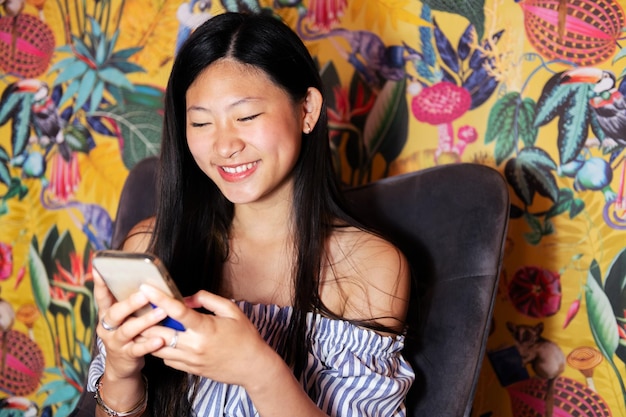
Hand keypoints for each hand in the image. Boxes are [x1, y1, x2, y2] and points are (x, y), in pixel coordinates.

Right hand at [93, 270, 168, 379]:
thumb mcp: (125, 317)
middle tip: (145, 294)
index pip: (102, 296)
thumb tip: (148, 281)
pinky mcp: (126, 355)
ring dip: (145, 320)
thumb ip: (131, 301)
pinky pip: (137, 349)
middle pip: (115, 312)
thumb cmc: (129, 333)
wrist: (122, 365)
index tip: (99, 269)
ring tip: (161, 312)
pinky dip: (149, 344)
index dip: (100, 283)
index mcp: (107, 313)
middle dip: (130, 303)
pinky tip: (159, 340)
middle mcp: (107, 326)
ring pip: (128, 329)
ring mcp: (115, 341)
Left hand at [139, 285, 279, 387]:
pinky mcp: (190, 370)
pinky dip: (160, 349)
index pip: (177, 311)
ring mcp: (190, 360)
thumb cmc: (245, 337)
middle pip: (158, 333)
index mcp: (206, 328)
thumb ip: (208, 299)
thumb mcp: (232, 311)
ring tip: (141, 323)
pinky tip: (161, 339)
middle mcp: (194, 346)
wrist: (253, 367)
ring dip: (147, 336)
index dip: (159, 298)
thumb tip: (187, 298)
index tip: (146, 288)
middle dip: (143, 320)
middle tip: (135, 308)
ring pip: (157, 349)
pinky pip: (166, 359)